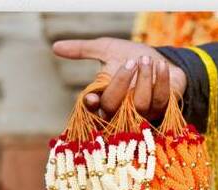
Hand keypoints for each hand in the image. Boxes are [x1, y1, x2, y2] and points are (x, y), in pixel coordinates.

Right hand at [52, 37, 186, 120]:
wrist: (160, 60)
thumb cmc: (130, 57)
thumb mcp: (106, 49)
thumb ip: (83, 50)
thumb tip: (55, 47)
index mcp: (103, 100)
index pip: (92, 109)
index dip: (92, 106)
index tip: (92, 97)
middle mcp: (120, 112)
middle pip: (113, 108)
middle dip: (121, 84)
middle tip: (130, 62)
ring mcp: (141, 115)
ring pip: (139, 106)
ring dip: (144, 79)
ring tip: (145, 59)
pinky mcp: (162, 111)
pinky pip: (160, 100)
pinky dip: (161, 81)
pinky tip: (160, 65)